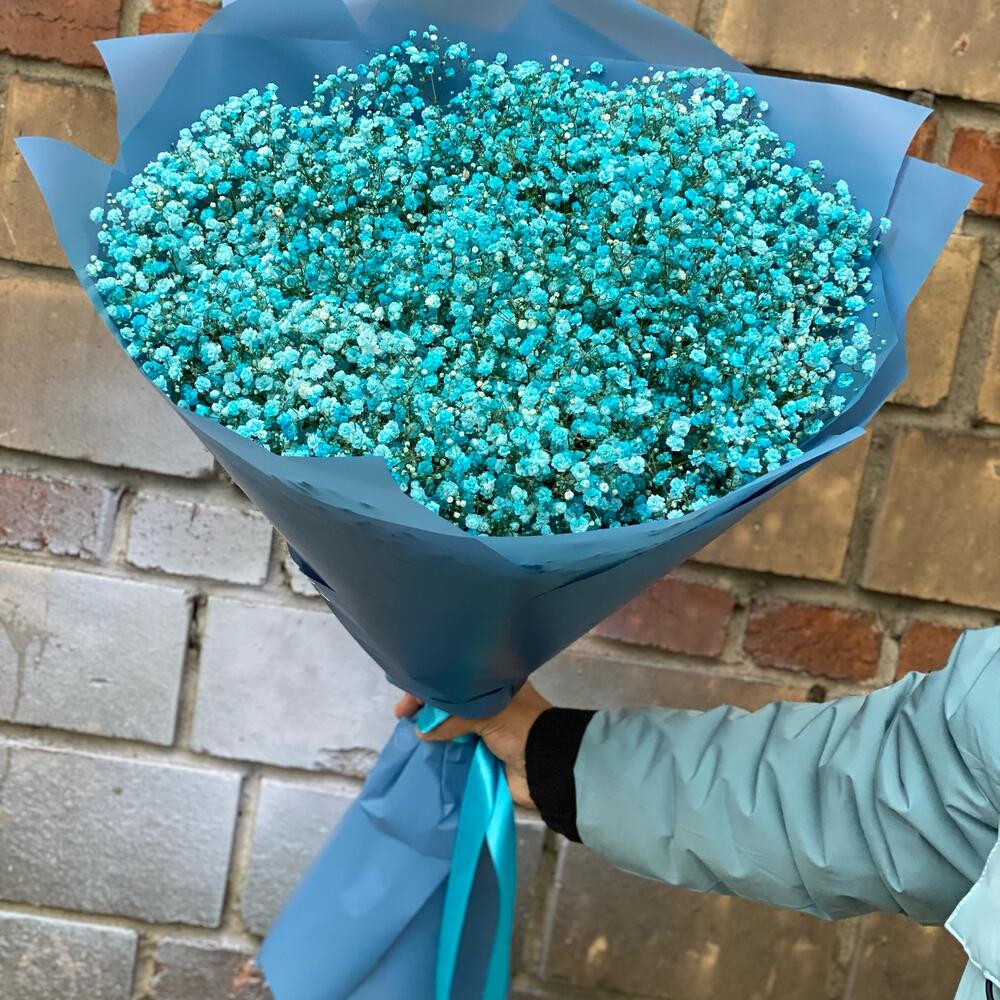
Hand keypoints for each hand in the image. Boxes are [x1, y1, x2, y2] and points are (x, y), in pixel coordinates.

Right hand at [394, 682, 551, 808]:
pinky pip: (456, 750)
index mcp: (495, 684)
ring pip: (450, 726)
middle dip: (426, 708)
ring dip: (431, 730)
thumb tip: (422, 730)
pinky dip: (441, 750)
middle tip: (402, 716)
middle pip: (450, 702)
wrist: (548, 768)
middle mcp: (489, 704)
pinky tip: (422, 751)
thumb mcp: (488, 713)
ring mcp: (485, 730)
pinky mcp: (483, 754)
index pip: (456, 679)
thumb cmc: (523, 729)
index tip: (408, 699)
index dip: (431, 687)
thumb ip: (453, 718)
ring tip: (406, 733)